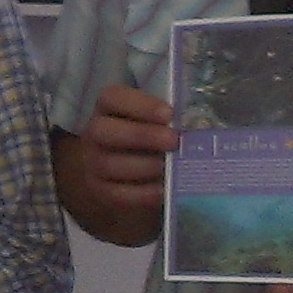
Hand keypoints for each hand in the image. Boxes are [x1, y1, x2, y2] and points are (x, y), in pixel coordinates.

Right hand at [71, 85, 179, 215]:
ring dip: (144, 166)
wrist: (131, 168)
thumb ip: (172, 120)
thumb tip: (200, 124)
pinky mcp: (100, 190)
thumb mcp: (157, 120)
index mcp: (108, 107)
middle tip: (173, 141)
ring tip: (171, 167)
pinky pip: (116, 194)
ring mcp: (92, 163)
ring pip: (108, 164)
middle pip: (102, 130)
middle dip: (141, 136)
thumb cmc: (151, 136)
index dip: (139, 105)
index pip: (112, 98)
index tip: (169, 114)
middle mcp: (94, 133)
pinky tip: (164, 190)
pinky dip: (143, 193)